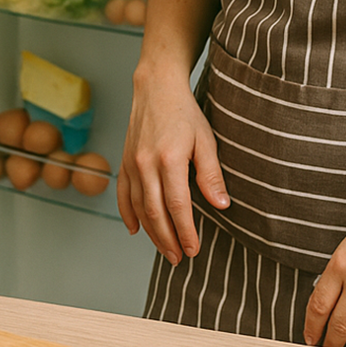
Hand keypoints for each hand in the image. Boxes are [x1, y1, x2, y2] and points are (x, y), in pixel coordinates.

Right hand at [116, 68, 227, 264]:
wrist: (155, 88)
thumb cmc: (184, 113)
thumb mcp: (206, 141)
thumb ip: (212, 175)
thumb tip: (222, 206)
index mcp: (169, 159)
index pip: (177, 205)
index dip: (186, 231)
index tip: (194, 249)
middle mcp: (145, 164)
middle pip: (154, 212)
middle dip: (168, 239)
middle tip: (180, 258)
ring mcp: (131, 164)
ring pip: (138, 207)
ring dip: (151, 232)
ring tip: (165, 249)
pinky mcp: (124, 161)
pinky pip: (123, 194)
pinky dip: (127, 214)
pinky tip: (135, 230)